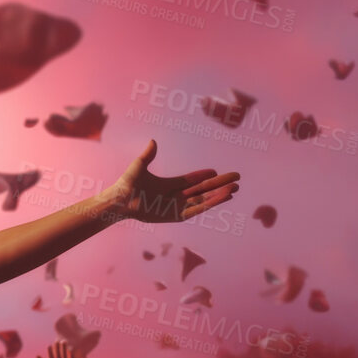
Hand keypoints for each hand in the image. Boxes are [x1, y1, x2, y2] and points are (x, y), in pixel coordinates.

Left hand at [102, 140, 239, 223]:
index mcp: (170, 184)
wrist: (121, 200)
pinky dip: (210, 204)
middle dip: (220, 185)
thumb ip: (148, 155)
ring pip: (203, 200)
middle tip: (237, 179)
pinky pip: (197, 209)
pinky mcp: (177, 215)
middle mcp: (176, 196)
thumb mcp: (140, 166)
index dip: (204, 176)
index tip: (217, 172)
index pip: (192, 180)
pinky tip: (222, 198)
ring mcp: (177, 206)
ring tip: (235, 189)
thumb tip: (153, 141)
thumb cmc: (127, 184)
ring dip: (219, 195)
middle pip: (203, 189)